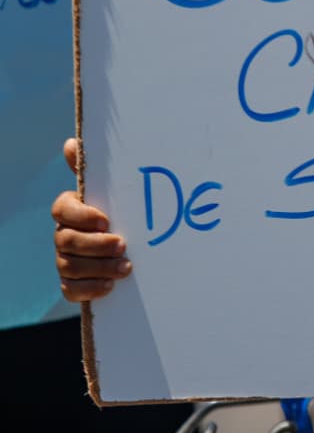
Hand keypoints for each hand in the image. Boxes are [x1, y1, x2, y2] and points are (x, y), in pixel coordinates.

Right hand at [52, 138, 130, 300]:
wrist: (133, 243)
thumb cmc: (121, 208)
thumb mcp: (113, 188)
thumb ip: (92, 167)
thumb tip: (71, 142)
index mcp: (71, 210)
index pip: (62, 210)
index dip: (81, 216)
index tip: (106, 220)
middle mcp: (64, 234)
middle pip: (66, 241)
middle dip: (95, 245)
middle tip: (123, 246)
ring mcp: (66, 259)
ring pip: (69, 266)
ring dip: (98, 268)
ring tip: (126, 267)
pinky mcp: (74, 282)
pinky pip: (71, 290)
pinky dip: (89, 290)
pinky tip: (110, 287)